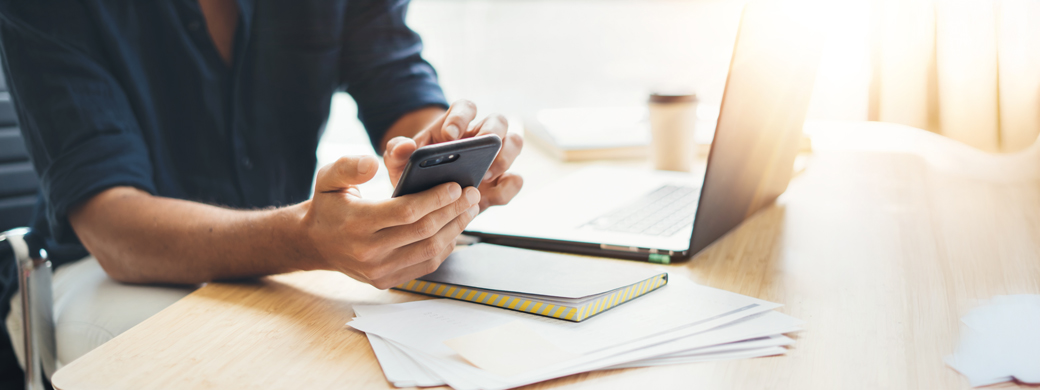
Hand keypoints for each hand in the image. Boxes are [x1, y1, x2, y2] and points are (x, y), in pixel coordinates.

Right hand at [301, 155, 480, 288]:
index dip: (436, 198)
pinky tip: (454, 228)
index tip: (456, 186)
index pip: (406, 211)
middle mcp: (368, 252)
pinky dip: (445, 247)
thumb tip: (373, 163)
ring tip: (469, 209)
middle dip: (453, 211)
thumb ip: (349, 166)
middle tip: (472, 194)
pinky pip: (426, 265)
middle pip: (424, 231)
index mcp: (356, 224)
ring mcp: (379, 271)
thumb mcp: (328, 178)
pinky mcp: (387, 281)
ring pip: (429, 250)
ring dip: (455, 229)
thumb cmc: (328, 205)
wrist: (315, 243)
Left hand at [383, 100, 523, 210]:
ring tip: (486, 175)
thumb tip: (405, 146)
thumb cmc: (414, 172)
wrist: (424, 196)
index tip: (449, 136)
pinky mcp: (501, 182)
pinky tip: (489, 197)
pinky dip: (508, 187)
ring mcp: (495, 158)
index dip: (460, 117)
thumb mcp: (398, 162)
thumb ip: (396, 151)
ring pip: (514, 144)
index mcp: (455, 124)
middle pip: (498, 121)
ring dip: (505, 157)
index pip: (465, 108)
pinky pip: (515, 180)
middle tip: (477, 154)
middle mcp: (480, 136)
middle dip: (491, 134)